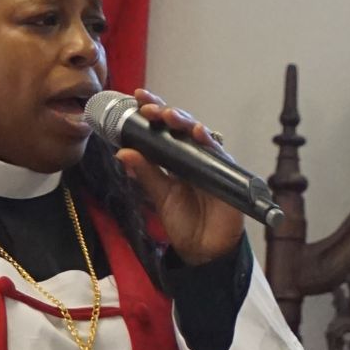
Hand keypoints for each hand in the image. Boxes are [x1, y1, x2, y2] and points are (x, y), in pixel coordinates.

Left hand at [115, 88, 244, 265]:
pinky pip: (219, 154)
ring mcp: (212, 162)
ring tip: (169, 115)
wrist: (202, 251)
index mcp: (176, 157)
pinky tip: (199, 133)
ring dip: (185, 122)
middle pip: (182, 125)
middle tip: (150, 107)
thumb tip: (122, 152)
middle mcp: (195, 155)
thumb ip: (144, 173)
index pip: (164, 129)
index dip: (154, 111)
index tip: (137, 98)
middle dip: (166, 112)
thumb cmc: (183, 222)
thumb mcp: (159, 195)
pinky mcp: (227, 175)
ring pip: (200, 133)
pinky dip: (210, 142)